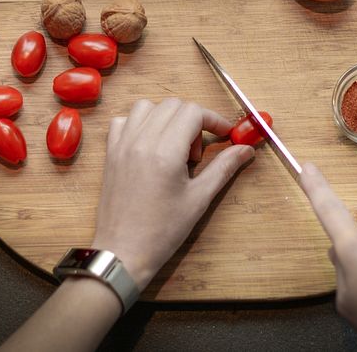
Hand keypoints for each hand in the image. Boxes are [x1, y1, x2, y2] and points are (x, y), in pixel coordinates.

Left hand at [92, 98, 254, 288]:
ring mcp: (122, 144)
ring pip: (147, 107)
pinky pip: (123, 121)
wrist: (123, 252)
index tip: (224, 135)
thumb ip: (223, 168)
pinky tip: (149, 146)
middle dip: (192, 121)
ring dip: (166, 118)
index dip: (214, 119)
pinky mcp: (110, 152)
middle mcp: (141, 140)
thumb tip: (246, 149)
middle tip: (197, 154)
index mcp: (165, 151)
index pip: (193, 112)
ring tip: (173, 147)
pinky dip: (139, 124)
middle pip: (173, 105)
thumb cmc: (163, 230)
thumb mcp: (199, 199)